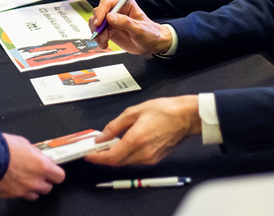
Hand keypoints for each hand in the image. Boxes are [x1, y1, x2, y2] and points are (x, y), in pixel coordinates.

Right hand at [0, 133, 64, 199]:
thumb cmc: (4, 147)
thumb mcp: (25, 143)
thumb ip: (36, 154)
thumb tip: (43, 158)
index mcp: (42, 167)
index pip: (59, 176)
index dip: (56, 173)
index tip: (51, 170)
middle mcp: (34, 182)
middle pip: (48, 188)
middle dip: (43, 181)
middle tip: (36, 173)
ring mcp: (22, 191)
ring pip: (34, 195)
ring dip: (32, 188)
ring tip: (23, 178)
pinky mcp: (10, 196)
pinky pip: (18, 195)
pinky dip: (17, 190)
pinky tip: (10, 181)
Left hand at [84, 96, 201, 166]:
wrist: (186, 117)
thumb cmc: (163, 110)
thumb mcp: (134, 111)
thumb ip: (115, 125)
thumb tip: (100, 137)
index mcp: (136, 140)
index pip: (111, 157)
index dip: (97, 157)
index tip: (87, 154)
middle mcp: (142, 153)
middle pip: (116, 162)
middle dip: (103, 157)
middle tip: (94, 148)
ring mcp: (150, 159)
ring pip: (125, 162)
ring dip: (114, 156)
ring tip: (106, 145)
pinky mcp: (155, 160)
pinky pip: (135, 161)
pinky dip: (125, 156)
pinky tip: (122, 146)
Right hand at [89, 0, 170, 53]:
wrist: (152, 45)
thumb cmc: (150, 33)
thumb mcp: (140, 29)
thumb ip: (125, 22)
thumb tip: (110, 17)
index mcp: (125, 3)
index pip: (107, 3)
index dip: (101, 12)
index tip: (99, 23)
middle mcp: (116, 10)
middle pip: (99, 12)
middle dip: (97, 24)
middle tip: (101, 35)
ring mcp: (111, 20)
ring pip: (95, 22)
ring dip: (97, 33)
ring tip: (104, 42)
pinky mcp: (109, 29)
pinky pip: (98, 32)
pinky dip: (98, 38)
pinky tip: (104, 44)